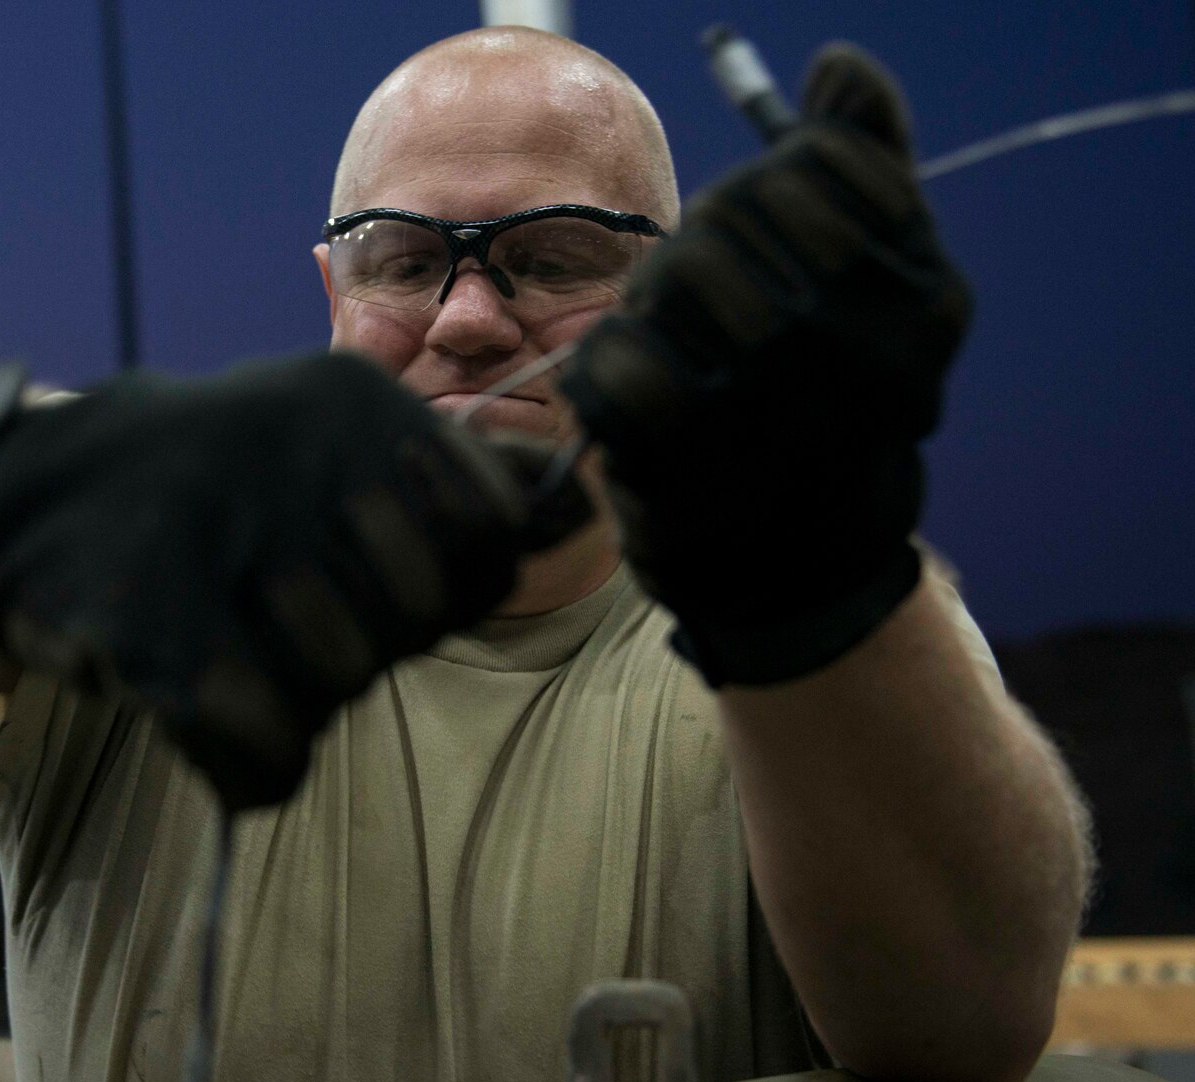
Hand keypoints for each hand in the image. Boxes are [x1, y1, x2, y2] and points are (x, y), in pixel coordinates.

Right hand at [0, 351, 592, 809]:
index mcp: (353, 401)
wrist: (16, 498)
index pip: (489, 539)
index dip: (440, 588)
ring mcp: (219, 531)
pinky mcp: (148, 618)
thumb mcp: (325, 444)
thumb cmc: (206, 489)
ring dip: (291, 698)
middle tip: (279, 614)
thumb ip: (450, 477)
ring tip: (230, 650)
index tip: (370, 578)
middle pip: (413, 621)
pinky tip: (202, 711)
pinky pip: (262, 742)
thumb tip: (578, 504)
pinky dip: (246, 758)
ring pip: (339, 684)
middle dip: (359, 643)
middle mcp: (294, 450)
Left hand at [559, 44, 971, 686]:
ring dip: (652, 300)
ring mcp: (774, 422)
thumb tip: (838, 67)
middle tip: (699, 300)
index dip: (767, 188)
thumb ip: (862, 169)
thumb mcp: (873, 288)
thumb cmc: (827, 403)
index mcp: (919, 303)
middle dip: (702, 242)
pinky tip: (629, 392)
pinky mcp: (686, 477)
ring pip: (673, 276)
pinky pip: (617, 367)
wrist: (802, 568)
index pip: (812, 165)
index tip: (770, 244)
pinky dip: (608, 366)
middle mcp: (860, 360)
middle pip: (731, 212)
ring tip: (670, 344)